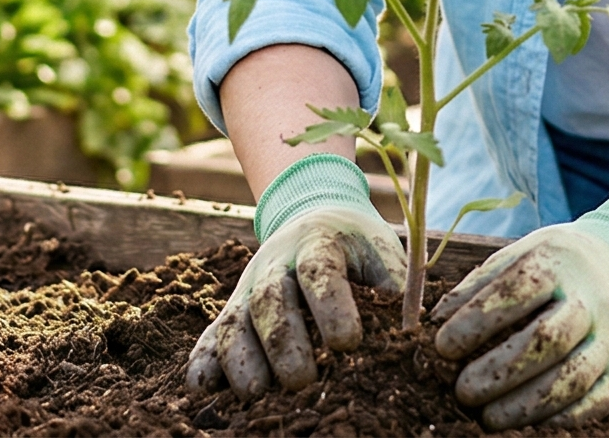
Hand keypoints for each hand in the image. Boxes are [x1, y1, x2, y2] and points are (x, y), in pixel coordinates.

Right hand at [187, 154, 403, 396]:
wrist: (311, 214)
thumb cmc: (354, 243)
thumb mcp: (378, 246)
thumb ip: (392, 278)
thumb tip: (405, 321)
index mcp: (317, 243)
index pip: (320, 271)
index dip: (330, 306)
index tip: (348, 342)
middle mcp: (274, 265)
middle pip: (272, 303)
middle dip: (284, 344)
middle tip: (302, 382)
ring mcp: (247, 291)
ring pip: (235, 323)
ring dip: (241, 360)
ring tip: (257, 394)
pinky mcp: (230, 313)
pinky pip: (209, 337)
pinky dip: (204, 364)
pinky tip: (206, 391)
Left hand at [428, 187, 608, 429]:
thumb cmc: (553, 267)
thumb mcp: (517, 256)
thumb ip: (477, 286)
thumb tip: (435, 322)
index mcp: (558, 264)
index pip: (517, 291)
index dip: (477, 321)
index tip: (443, 346)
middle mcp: (591, 300)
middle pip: (548, 339)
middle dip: (500, 371)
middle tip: (462, 392)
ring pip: (574, 377)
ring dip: (527, 405)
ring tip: (488, 419)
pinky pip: (597, 401)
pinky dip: (562, 418)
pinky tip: (529, 424)